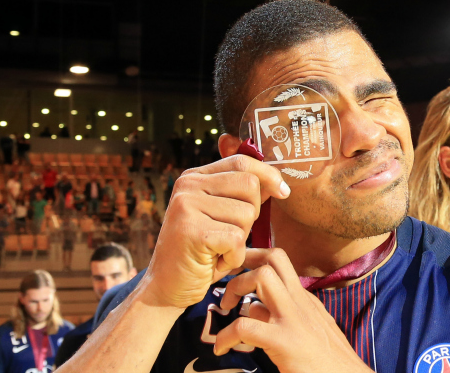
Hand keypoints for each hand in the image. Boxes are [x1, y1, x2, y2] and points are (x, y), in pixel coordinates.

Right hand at [139, 155, 289, 309]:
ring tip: (218, 251)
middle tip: (230, 235)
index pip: (241, 161)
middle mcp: (187, 186)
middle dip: (252, 215)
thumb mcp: (219, 217)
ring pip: (246, 214)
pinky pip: (237, 239)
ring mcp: (186, 206)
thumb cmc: (199, 253)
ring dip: (240, 241)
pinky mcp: (192, 231)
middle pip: (249, 185)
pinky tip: (215, 263)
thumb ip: (240, 196)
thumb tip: (276, 182)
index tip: (283, 191)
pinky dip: (233, 258)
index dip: (268, 174)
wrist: (166, 287)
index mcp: (194, 177)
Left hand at [213, 249, 371, 372]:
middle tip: (228, 285)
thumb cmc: (328, 360)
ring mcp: (292, 318)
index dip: (255, 260)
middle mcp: (300, 301)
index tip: (238, 271)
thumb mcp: (311, 327)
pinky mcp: (283, 341)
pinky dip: (226, 335)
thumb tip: (256, 308)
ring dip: (234, 290)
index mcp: (305, 299)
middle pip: (273, 257)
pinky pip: (244, 326)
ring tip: (224, 310)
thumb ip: (286, 313)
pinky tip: (222, 347)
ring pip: (260, 278)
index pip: (280, 263)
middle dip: (244, 263)